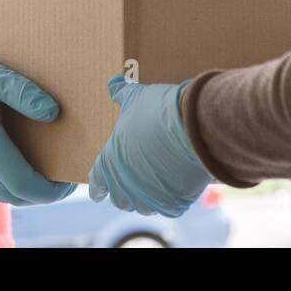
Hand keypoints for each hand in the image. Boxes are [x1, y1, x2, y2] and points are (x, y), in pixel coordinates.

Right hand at [0, 33, 75, 205]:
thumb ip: (24, 92)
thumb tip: (53, 114)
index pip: (22, 184)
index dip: (49, 191)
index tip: (66, 184)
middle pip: (13, 195)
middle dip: (38, 192)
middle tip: (56, 177)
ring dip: (17, 187)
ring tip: (33, 167)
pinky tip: (1, 161)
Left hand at [88, 75, 211, 216]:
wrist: (194, 126)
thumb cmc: (159, 111)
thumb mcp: (137, 97)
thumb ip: (121, 93)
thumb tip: (112, 83)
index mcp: (110, 161)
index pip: (97, 182)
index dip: (98, 184)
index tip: (99, 189)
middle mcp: (126, 184)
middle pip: (119, 198)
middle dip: (123, 191)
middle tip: (131, 183)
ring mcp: (149, 197)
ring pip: (142, 206)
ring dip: (145, 198)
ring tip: (151, 187)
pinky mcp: (172, 203)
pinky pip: (166, 207)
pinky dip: (168, 200)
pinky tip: (172, 188)